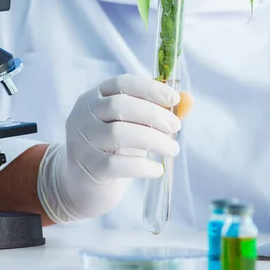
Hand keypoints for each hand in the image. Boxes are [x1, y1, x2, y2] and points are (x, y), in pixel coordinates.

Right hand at [38, 74, 182, 221]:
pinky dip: (142, 166)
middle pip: (119, 106)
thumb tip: (189, 100)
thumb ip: (159, 112)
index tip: (174, 97)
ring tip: (172, 149)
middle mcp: (82, 115)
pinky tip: (157, 170)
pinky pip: (116, 164)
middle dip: (154, 114)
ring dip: (153, 140)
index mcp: (94, 97)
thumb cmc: (113, 149)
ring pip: (118, 134)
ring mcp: (80, 140)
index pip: (121, 83)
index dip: (149, 88)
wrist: (84, 186)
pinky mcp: (86, 167)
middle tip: (176, 127)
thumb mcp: (135, 126)